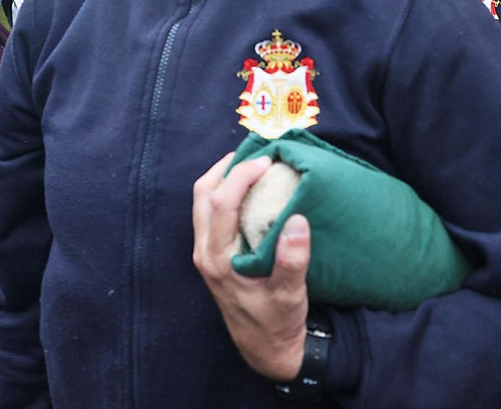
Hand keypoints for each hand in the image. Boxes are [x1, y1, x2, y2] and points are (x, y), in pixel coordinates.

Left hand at [191, 153, 309, 381]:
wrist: (266, 349)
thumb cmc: (277, 322)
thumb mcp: (289, 295)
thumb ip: (292, 260)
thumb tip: (298, 220)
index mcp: (217, 259)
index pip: (222, 202)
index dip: (242, 175)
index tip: (268, 161)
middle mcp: (205, 252)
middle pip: (203, 194)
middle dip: (226, 167)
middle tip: (256, 151)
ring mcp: (206, 253)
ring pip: (202, 202)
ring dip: (223, 177)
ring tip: (251, 163)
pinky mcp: (213, 255)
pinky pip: (210, 213)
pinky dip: (225, 192)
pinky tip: (250, 189)